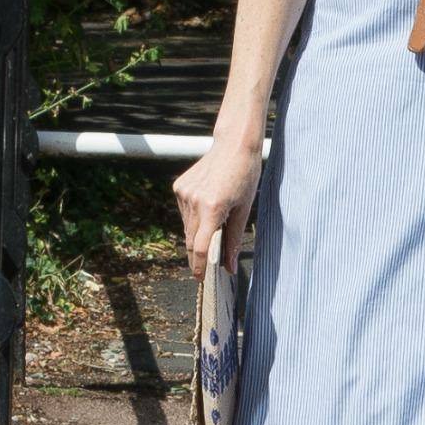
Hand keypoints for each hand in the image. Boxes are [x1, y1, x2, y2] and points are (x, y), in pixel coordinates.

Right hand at [174, 135, 261, 270]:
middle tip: (205, 268)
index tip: (200, 279)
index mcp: (213, 208)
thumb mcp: (245, 209)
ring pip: (187, 227)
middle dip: (197, 256)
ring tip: (214, 224)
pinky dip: (194, 218)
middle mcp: (194, 201)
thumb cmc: (245, 176)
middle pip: (191, 240)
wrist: (234, 145)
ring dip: (197, 234)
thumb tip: (230, 267)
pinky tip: (208, 206)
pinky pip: (184, 212)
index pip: (200, 247)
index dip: (199, 266)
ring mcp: (183, 193)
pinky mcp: (179, 187)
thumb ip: (234, 239)